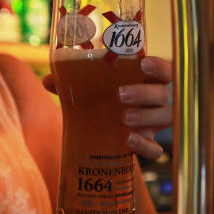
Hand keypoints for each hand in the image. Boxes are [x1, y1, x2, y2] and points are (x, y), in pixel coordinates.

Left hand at [42, 56, 173, 159]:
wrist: (104, 135)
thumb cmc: (102, 102)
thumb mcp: (89, 89)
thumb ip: (72, 82)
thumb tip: (49, 80)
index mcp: (147, 81)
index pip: (165, 70)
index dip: (159, 66)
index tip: (143, 64)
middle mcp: (156, 101)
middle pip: (163, 94)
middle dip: (145, 93)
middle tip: (120, 94)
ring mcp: (155, 124)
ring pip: (165, 118)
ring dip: (146, 117)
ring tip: (123, 118)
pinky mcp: (149, 145)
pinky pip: (156, 149)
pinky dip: (144, 145)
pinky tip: (128, 140)